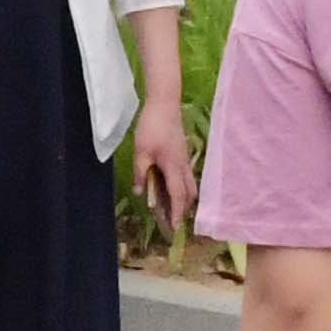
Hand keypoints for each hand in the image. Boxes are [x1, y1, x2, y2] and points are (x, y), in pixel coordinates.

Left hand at [130, 95, 195, 229]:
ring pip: (190, 184)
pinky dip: (182, 187)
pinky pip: (187, 176)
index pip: (178, 195)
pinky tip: (172, 187)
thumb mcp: (140, 152)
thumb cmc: (152, 127)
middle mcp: (183, 165)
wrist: (164, 104)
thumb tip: (139, 193)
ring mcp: (185, 159)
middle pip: (189, 193)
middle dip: (184, 209)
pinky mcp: (182, 153)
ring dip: (184, 198)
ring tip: (173, 207)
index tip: (175, 226)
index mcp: (173, 167)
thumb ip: (140, 174)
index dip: (177, 212)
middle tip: (173, 220)